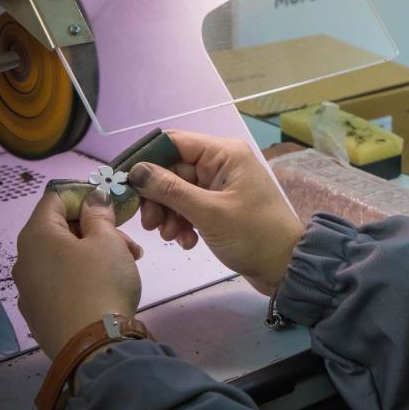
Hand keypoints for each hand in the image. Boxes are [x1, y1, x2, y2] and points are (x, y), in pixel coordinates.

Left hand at [14, 190, 143, 359]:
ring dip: (92, 254)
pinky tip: (105, 289)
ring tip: (126, 266)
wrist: (93, 347)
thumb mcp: (108, 241)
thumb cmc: (101, 282)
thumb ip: (99, 215)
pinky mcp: (37, 313)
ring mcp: (28, 289)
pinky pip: (59, 282)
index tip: (111, 206)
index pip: (55, 198)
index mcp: (37, 235)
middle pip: (58, 230)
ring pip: (61, 258)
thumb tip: (92, 198)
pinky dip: (80, 277)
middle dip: (94, 229)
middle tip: (128, 242)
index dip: (84, 196)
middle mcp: (24, 259)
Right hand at [131, 130, 305, 294]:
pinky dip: (183, 222)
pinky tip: (187, 241)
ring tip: (171, 236)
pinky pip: (190, 206)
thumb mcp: (208, 212)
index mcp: (225, 153)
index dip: (146, 160)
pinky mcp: (220, 205)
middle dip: (157, 196)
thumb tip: (135, 171)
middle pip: (172, 169)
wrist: (284, 267)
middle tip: (149, 224)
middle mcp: (222, 163)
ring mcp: (221, 185)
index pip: (173, 142)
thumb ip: (170, 190)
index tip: (124, 184)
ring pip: (178, 190)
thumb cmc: (253, 235)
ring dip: (169, 213)